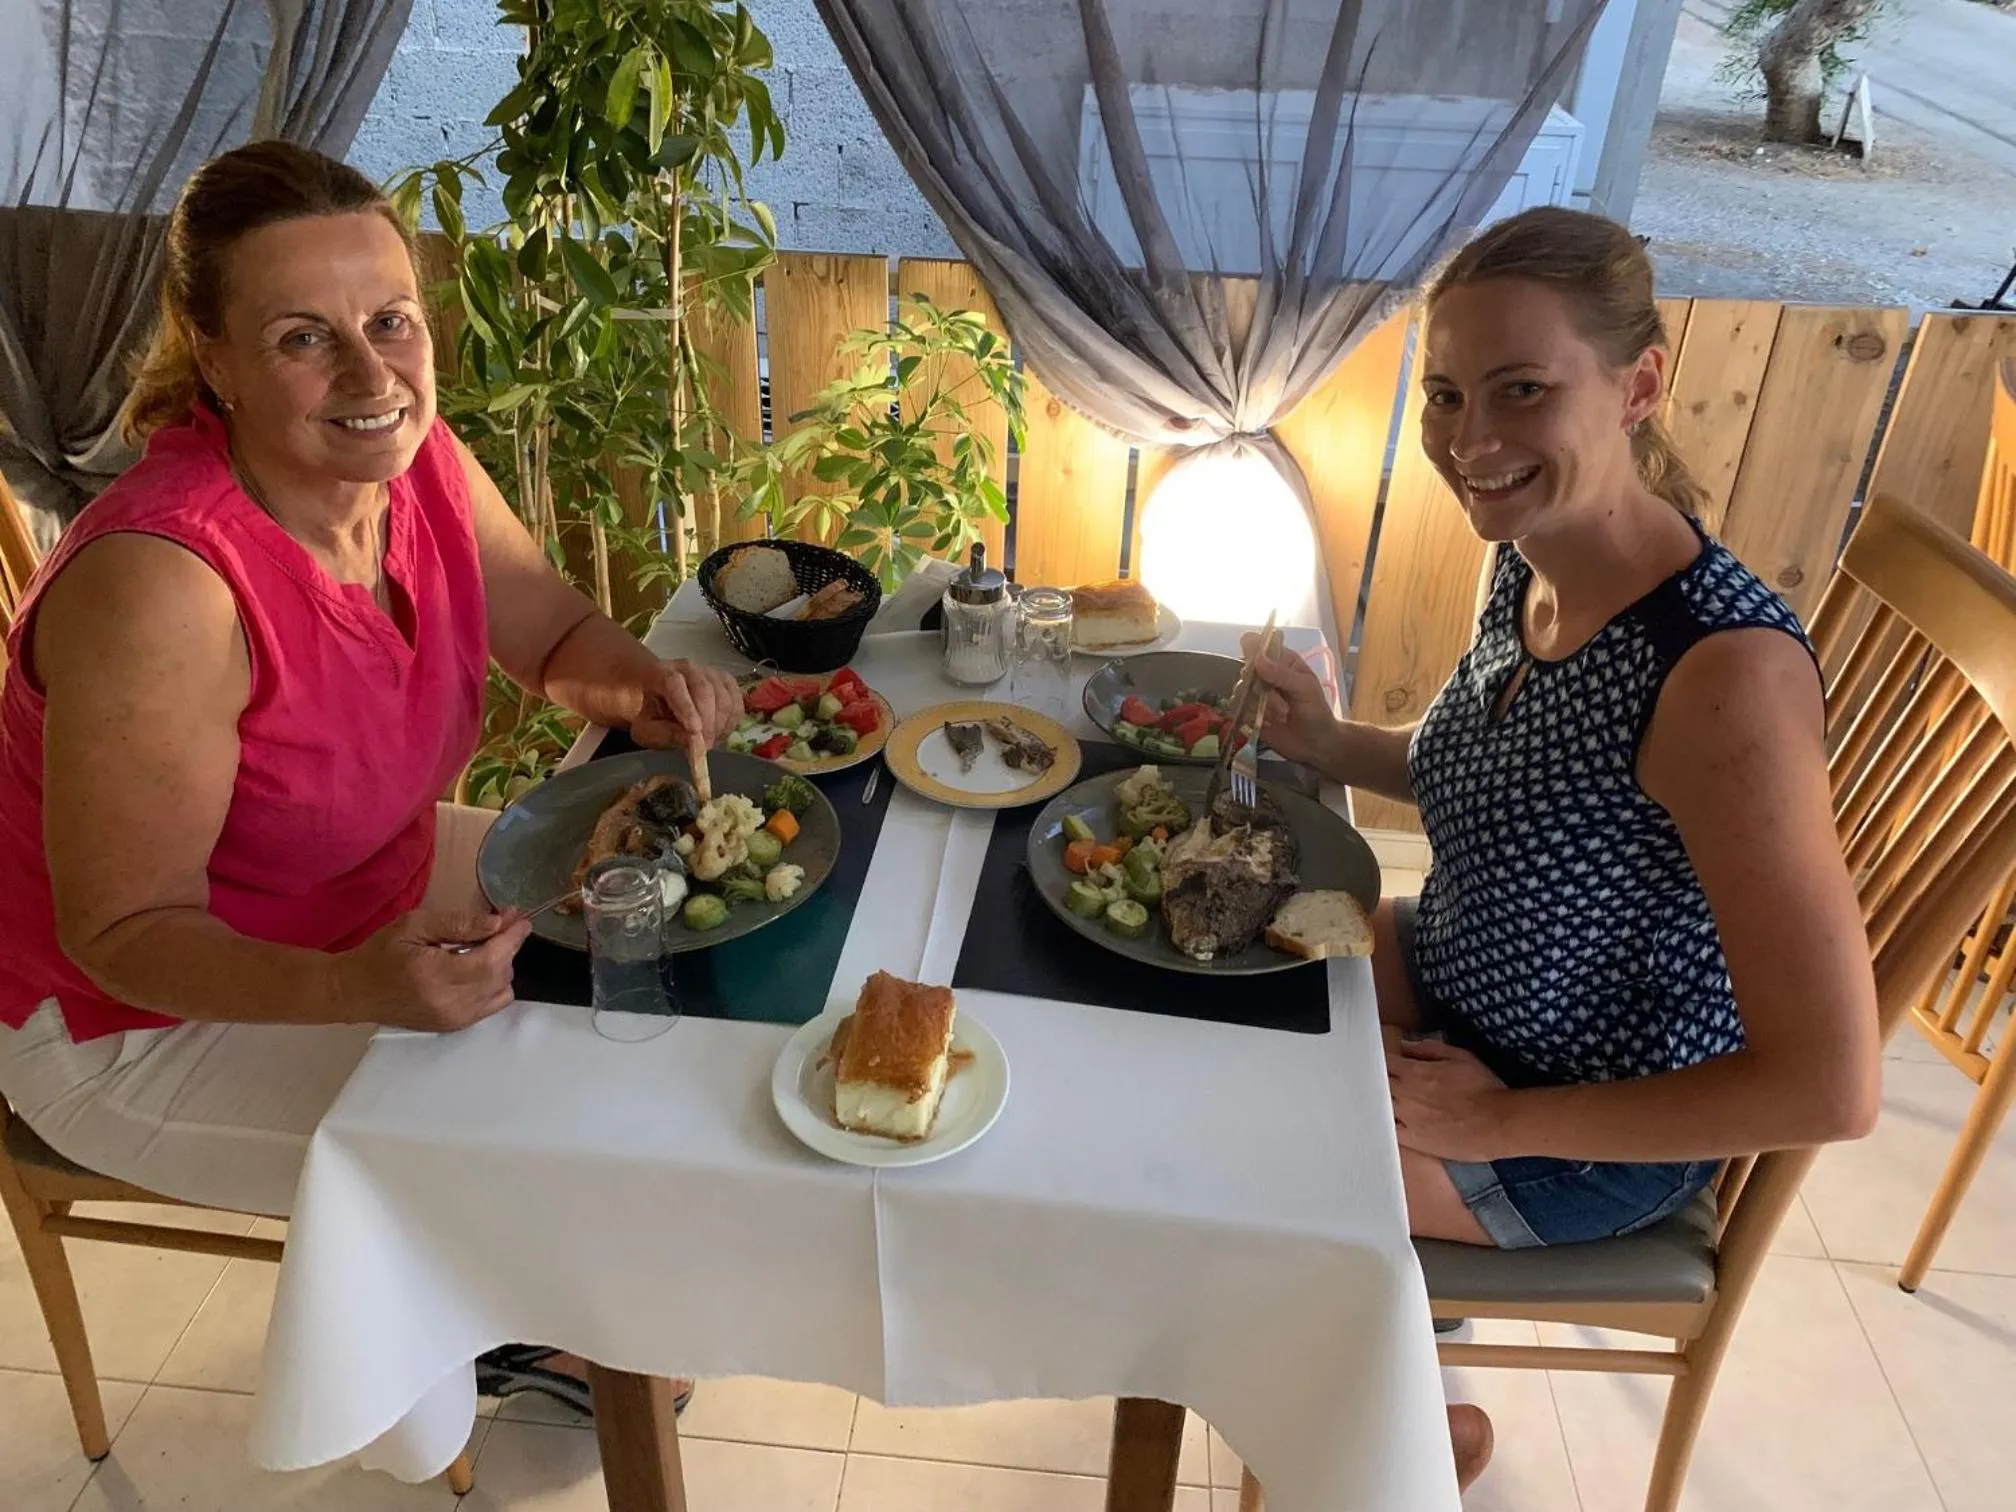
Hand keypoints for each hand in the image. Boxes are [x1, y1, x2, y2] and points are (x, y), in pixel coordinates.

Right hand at [334, 907, 530, 1032]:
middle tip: (501, 925)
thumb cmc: (380, 953)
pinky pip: (491, 1005)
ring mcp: (453, 1019)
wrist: (354, 992)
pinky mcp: (454, 1027)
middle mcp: (450, 1003)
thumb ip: (459, 924)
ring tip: (483, 947)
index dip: (512, 938)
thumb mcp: (415, 925)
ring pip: (502, 991)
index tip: (521, 919)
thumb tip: (498, 924)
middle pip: (501, 974)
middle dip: (507, 947)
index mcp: (436, 975)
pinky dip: (493, 985)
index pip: (491, 959)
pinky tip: (476, 969)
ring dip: (501, 966)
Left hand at [632, 660, 741, 750]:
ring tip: (710, 742)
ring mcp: (709, 672)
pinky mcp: (726, 682)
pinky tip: (721, 734)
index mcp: (659, 673)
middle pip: (704, 688)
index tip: (693, 732)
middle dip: (707, 721)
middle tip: (704, 746)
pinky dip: (732, 722)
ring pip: (724, 696)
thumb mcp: (644, 730)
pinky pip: (736, 701)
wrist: (659, 700)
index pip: (674, 683)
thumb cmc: (650, 714)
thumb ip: (663, 734)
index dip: (686, 707)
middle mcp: (686, 667)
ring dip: (721, 724)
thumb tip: (689, 739)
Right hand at [1242, 632, 1338, 769]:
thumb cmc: (1316, 712)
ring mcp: (1255, 694)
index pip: (1260, 644)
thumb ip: (1281, 674)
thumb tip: (1257, 659)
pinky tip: (1267, 724)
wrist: (1315, 745)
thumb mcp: (1305, 689)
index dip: (1251, 647)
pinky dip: (1250, 717)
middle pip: (1245, 668)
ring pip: (1240, 690)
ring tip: (1279, 715)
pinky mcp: (1248, 713)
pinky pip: (1237, 709)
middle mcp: (1265, 674)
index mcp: (1282, 661)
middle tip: (1276, 699)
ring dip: (1257, 704)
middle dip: (1257, 684)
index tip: (1253, 662)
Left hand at [1386, 1036, 1518, 1163]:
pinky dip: (1386, 1123)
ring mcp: (1407, 1119)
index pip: (1383, 1061)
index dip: (1380, 1059)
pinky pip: (1389, 1130)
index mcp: (1414, 1072)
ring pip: (1380, 1106)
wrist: (1497, 1123)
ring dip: (1381, 1100)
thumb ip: (1428, 1049)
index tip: (1382, 1059)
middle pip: (1377, 1084)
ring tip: (1385, 1099)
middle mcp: (1405, 1095)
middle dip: (1378, 1079)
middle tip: (1381, 1078)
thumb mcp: (1460, 1057)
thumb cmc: (1483, 1088)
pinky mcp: (1413, 1140)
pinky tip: (1389, 1120)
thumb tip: (1406, 1045)